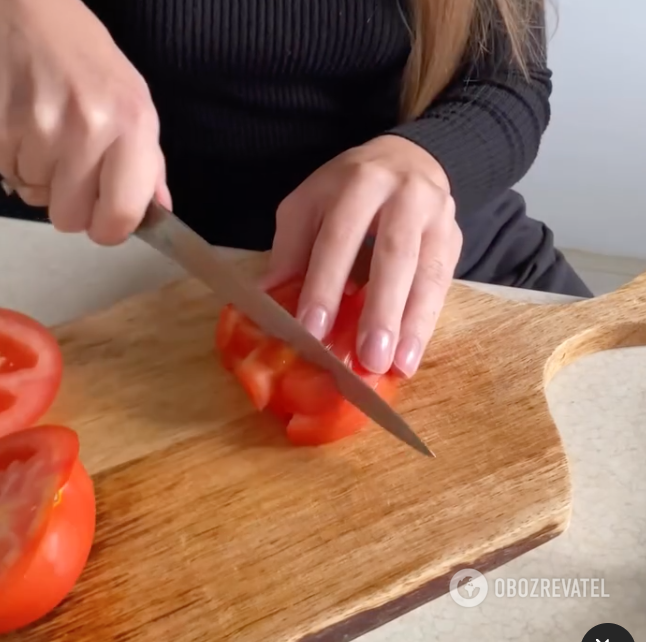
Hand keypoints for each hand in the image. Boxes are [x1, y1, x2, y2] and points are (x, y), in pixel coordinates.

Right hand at [0, 0, 169, 244]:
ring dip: (43, 180)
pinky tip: (27, 131)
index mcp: (132, 128)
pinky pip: (8, 175)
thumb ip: (150, 165)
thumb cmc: (92, 64)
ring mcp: (37, 127)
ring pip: (35, 198)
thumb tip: (159, 212)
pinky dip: (17, 162)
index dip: (110, 230)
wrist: (32, 12)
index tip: (106, 222)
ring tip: (51, 140)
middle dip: (73, 207)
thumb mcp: (138, 107)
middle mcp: (87, 129)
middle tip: (76, 175)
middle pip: (70, 219)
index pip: (119, 217)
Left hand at [263, 135, 462, 377]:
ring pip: (429, 272)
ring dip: (413, 324)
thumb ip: (292, 247)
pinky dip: (427, 322)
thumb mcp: (310, 202)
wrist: (409, 159)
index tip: (312, 330)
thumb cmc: (348, 188)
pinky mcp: (455, 237)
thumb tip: (268, 300)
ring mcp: (437, 216)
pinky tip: (412, 354)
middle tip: (368, 357)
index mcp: (358, 181)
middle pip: (394, 254)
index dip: (325, 284)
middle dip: (381, 309)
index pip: (340, 237)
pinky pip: (444, 283)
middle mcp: (404, 195)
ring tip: (398, 365)